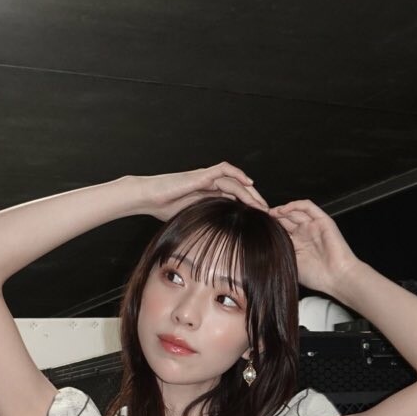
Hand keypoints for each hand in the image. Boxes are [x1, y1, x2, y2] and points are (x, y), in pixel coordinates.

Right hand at [135, 163, 269, 222]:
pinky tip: (249, 182)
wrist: (148, 197)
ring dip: (250, 191)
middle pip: (239, 189)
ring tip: (261, 204)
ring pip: (235, 180)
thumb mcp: (190, 220)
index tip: (260, 221)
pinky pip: (223, 169)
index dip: (248, 208)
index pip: (235, 199)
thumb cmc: (164, 209)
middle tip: (267, 214)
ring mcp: (206, 178)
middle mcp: (210, 185)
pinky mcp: (201, 175)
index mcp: (209, 195)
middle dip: (254, 201)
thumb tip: (216, 245)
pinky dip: (238, 174)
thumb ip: (204, 226)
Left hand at [267, 199, 359, 293]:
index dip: (268, 226)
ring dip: (281, 210)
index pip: (280, 230)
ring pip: (294, 211)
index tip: (255, 226)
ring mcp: (313, 226)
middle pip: (285, 219)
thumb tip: (259, 244)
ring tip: (268, 213)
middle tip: (259, 216)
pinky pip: (308, 207)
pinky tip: (282, 210)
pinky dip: (294, 205)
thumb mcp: (290, 263)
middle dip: (272, 217)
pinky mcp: (322, 220)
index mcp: (297, 245)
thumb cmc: (316, 276)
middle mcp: (304, 234)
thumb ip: (278, 251)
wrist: (337, 277)